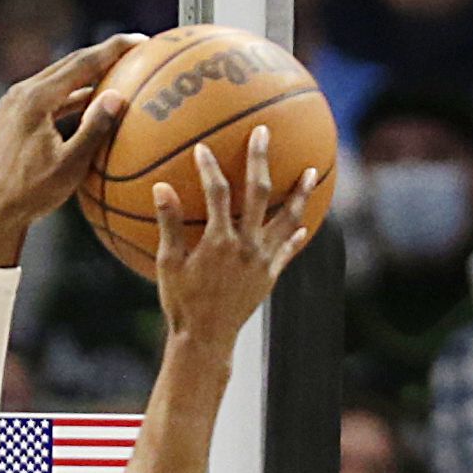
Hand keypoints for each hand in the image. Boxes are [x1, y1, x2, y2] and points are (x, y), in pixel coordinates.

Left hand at [0, 32, 148, 266]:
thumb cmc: (32, 194)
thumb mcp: (69, 166)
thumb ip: (94, 129)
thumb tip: (117, 95)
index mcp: (35, 99)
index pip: (81, 63)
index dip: (113, 49)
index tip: (141, 40)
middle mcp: (22, 93)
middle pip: (70, 63)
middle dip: (103, 53)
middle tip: (135, 48)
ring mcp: (14, 102)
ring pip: (58, 77)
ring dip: (88, 72)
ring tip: (117, 69)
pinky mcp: (13, 115)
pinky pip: (49, 95)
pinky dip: (72, 93)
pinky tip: (91, 99)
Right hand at [150, 127, 319, 345]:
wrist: (207, 339)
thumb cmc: (181, 303)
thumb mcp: (168, 264)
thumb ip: (168, 224)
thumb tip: (160, 187)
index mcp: (219, 241)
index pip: (217, 193)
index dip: (210, 168)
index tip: (203, 148)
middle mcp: (246, 245)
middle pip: (259, 193)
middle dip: (261, 159)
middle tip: (264, 133)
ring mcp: (263, 260)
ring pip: (287, 218)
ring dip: (300, 193)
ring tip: (312, 172)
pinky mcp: (271, 275)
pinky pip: (289, 250)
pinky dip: (298, 235)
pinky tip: (306, 224)